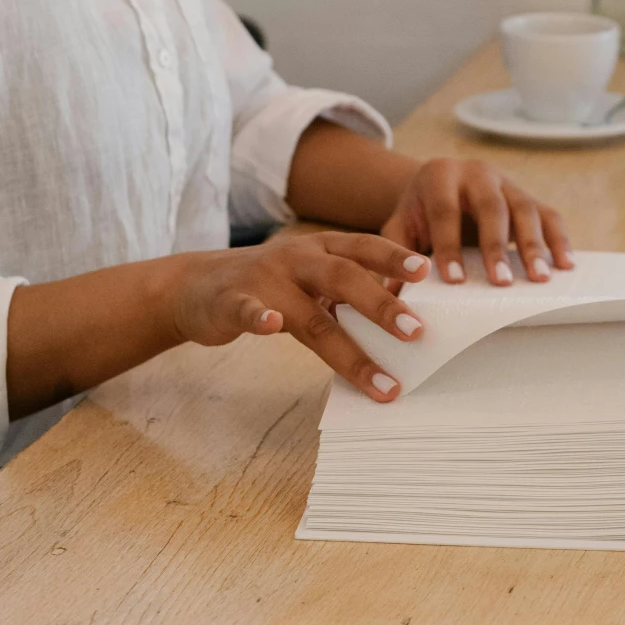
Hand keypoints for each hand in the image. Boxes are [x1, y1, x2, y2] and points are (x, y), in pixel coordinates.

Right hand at [168, 232, 431, 401]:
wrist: (195, 285)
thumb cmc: (266, 283)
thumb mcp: (308, 276)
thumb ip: (346, 290)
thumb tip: (404, 316)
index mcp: (318, 248)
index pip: (363, 247)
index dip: (394, 257)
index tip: (429, 272)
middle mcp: (295, 258)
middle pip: (344, 277)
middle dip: (382, 304)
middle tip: (417, 331)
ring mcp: (263, 279)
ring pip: (310, 313)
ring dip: (348, 347)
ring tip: (379, 378)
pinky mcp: (231, 302)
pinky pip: (248, 309)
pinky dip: (259, 317)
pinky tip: (271, 326)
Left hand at [382, 158, 572, 286]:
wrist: (439, 184)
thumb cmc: (418, 212)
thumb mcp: (400, 225)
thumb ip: (395, 254)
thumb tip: (392, 295)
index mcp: (439, 175)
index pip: (444, 209)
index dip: (449, 244)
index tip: (453, 281)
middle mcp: (476, 173)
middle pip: (491, 206)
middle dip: (496, 245)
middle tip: (501, 283)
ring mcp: (506, 183)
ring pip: (524, 208)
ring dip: (534, 245)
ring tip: (540, 279)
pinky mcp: (528, 196)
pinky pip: (549, 214)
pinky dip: (559, 239)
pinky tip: (566, 265)